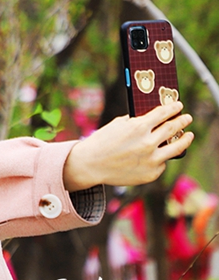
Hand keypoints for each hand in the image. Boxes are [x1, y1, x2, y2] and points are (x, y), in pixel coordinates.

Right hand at [63, 101, 192, 190]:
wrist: (91, 165)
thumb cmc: (102, 142)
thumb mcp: (117, 125)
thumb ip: (136, 122)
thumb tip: (153, 121)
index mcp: (139, 127)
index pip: (163, 113)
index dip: (173, 108)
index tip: (179, 105)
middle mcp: (148, 143)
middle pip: (173, 128)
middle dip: (182, 121)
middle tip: (187, 117)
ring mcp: (151, 160)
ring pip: (177, 148)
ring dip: (185, 140)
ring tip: (189, 135)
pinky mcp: (151, 173)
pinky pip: (162, 163)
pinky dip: (160, 158)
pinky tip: (157, 155)